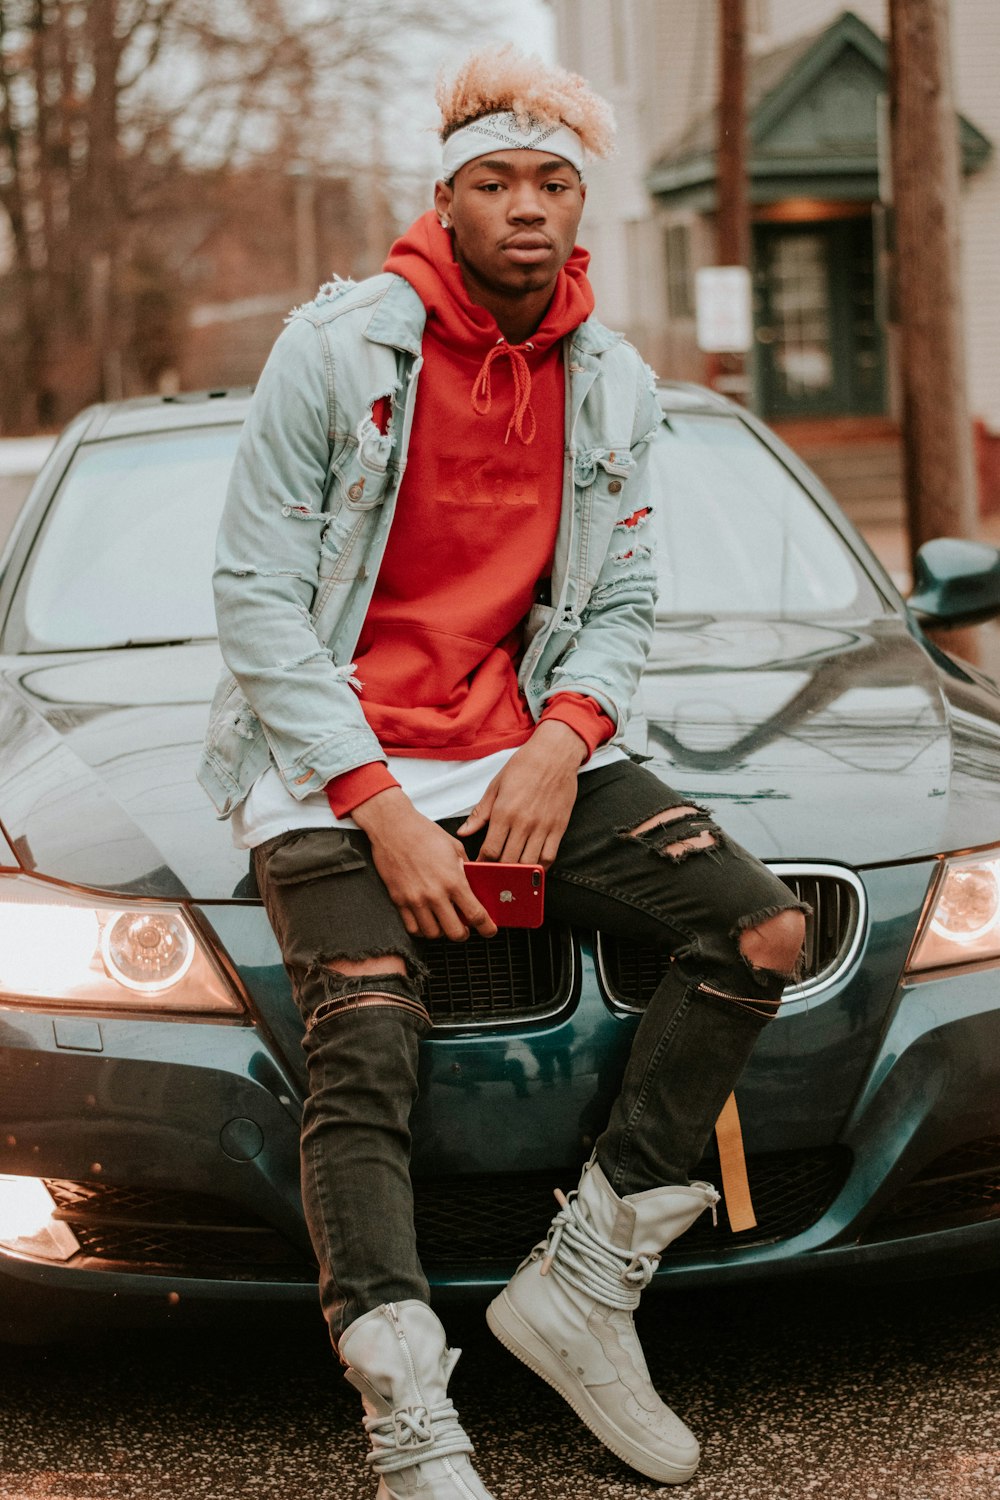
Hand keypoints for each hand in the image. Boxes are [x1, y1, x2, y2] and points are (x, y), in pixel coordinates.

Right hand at [353, 789, 497, 940]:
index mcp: (453, 880)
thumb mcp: (454, 847)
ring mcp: (415, 900)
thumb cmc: (422, 833)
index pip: (475, 914)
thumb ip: (466, 869)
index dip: (486, 927)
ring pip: (433, 934)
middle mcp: (434, 894)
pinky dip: (422, 930)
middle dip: (464, 934)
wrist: (393, 828)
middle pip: (455, 932)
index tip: (489, 930)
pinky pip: (412, 928)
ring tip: (445, 924)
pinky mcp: (399, 900)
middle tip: (466, 928)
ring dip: (443, 932)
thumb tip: (472, 883)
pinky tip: (427, 921)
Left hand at [457, 719, 585, 866]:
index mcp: (504, 812)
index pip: (490, 850)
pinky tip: (532, 870)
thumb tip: (463, 831)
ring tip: (511, 877)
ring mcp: (543, 827)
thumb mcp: (496, 786)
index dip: (482, 865)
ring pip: (529, 864)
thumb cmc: (523, 766)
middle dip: (499, 873)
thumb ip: (480, 813)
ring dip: (519, 874)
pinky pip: (549, 856)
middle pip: (508, 862)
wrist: (554, 754)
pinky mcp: (558, 827)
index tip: (479, 869)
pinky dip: (540, 868)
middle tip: (493, 876)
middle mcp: (523, 822)